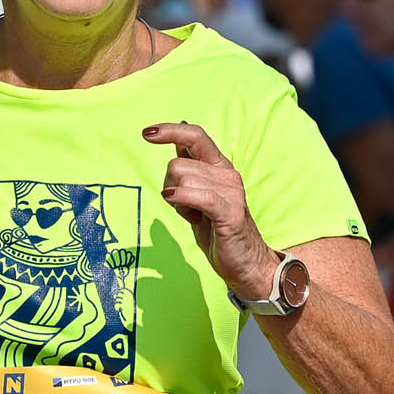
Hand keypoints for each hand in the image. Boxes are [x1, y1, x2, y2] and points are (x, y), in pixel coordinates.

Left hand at [146, 123, 276, 298]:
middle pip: (178, 164)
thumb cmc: (218, 229)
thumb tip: (177, 142)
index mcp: (220, 166)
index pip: (195, 136)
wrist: (247, 263)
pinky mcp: (230, 213)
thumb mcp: (200, 194)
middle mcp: (228, 174)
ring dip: (178, 202)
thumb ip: (191, 168)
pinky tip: (172, 200)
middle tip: (185, 208)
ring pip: (183, 179)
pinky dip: (182, 197)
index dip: (170, 131)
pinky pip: (198, 196)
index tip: (147, 133)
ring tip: (195, 217)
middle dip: (170, 185)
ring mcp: (231, 192)